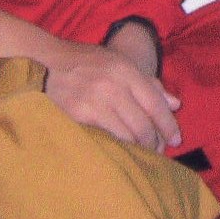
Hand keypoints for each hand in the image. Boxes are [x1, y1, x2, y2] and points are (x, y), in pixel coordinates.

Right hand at [41, 38, 181, 153]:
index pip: (155, 102)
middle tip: (157, 152)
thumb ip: (147, 83)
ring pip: (127, 134)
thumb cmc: (84, 64)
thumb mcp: (118, 64)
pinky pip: (106, 138)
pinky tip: (121, 152)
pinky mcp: (79, 115)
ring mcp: (95, 101)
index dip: (168, 124)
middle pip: (143, 123)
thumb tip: (174, 104)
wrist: (43, 63)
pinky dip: (118, 148)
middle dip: (154, 142)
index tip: (176, 140)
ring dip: (138, 148)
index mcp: (125, 70)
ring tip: (141, 154)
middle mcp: (113, 85)